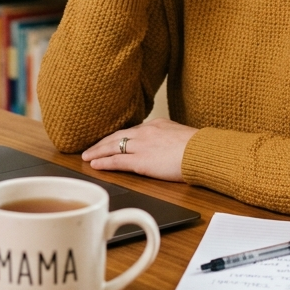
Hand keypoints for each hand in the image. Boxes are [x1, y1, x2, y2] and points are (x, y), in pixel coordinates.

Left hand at [82, 118, 198, 181]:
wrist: (203, 152)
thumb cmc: (198, 148)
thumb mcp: (181, 136)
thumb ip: (169, 139)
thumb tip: (168, 146)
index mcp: (156, 125)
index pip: (131, 131)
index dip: (116, 137)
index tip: (108, 141)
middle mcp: (146, 132)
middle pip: (117, 136)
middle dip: (102, 143)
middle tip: (90, 148)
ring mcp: (142, 146)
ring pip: (112, 147)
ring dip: (97, 152)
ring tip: (86, 157)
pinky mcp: (141, 161)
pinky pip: (117, 161)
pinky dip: (104, 162)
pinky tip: (95, 164)